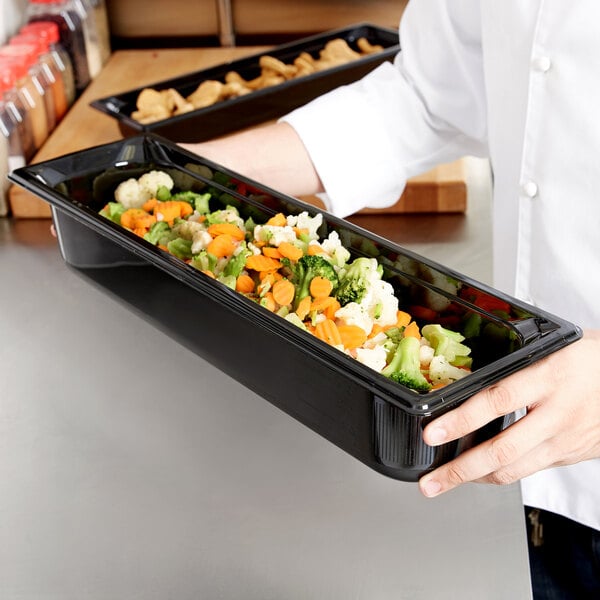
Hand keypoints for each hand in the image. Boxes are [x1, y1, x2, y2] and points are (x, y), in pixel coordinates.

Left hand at [418, 329, 599, 496]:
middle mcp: (558, 413)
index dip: (461, 420)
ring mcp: (566, 439)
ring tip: (444, 483)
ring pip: (515, 469)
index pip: (497, 401)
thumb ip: (515, 362)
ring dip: (475, 479)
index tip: (432, 434)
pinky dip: (500, 474)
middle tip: (429, 482)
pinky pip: (529, 470)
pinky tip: (480, 473)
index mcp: (549, 377)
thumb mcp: (552, 348)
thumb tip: (467, 372)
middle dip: (460, 470)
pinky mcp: (571, 455)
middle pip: (502, 449)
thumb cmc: (588, 358)